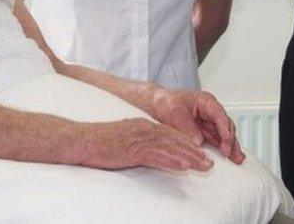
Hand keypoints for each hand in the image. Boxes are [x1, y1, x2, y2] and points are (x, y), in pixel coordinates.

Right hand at [74, 117, 212, 171]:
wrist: (83, 140)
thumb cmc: (101, 143)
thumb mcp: (126, 140)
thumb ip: (141, 144)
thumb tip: (154, 154)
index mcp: (144, 126)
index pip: (172, 135)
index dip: (188, 145)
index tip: (202, 154)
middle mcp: (145, 129)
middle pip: (176, 141)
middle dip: (194, 153)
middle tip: (210, 163)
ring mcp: (140, 138)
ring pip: (171, 148)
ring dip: (189, 158)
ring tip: (204, 167)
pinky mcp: (133, 149)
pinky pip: (157, 156)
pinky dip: (172, 161)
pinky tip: (183, 167)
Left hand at [150, 88, 244, 164]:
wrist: (156, 105)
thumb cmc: (166, 102)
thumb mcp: (175, 112)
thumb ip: (187, 127)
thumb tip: (198, 142)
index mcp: (206, 102)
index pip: (219, 114)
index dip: (224, 127)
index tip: (227, 138)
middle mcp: (211, 112)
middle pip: (226, 126)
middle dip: (231, 140)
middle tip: (232, 154)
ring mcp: (209, 123)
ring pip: (224, 135)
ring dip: (231, 147)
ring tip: (238, 159)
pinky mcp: (205, 133)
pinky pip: (217, 141)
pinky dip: (223, 149)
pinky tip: (232, 157)